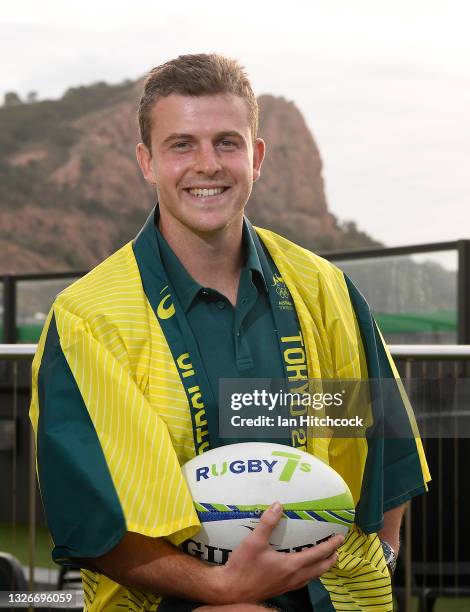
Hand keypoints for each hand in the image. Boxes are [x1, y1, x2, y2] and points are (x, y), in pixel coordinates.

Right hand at [212, 502, 343, 603]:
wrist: (230, 590)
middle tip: (338, 549)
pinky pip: (303, 581)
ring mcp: (288, 585)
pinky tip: (305, 570)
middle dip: (331, 558)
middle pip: (320, 568)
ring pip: (313, 577)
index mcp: (291, 565)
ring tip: (327, 559)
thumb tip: (278, 505)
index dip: (330, 545)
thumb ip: (267, 523)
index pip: (317, 554)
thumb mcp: (254, 541)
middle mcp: (294, 577)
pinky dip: (311, 574)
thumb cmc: (243, 566)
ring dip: (322, 567)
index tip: (341, 537)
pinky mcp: (281, 589)